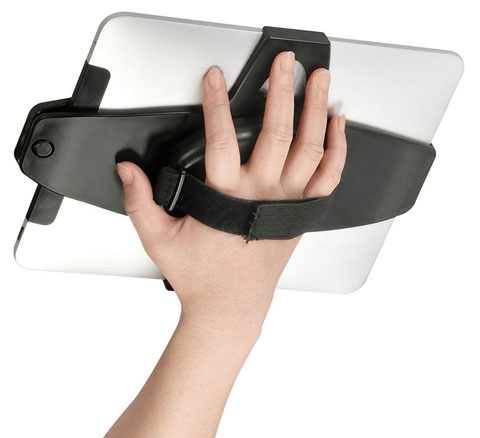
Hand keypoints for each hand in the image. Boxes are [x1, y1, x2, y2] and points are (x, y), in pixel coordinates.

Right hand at [116, 51, 346, 333]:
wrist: (231, 307)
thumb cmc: (202, 277)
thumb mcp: (159, 239)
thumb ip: (141, 201)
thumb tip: (128, 170)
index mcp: (226, 198)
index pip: (220, 138)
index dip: (216, 102)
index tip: (214, 78)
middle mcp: (261, 196)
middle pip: (276, 132)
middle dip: (280, 91)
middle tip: (283, 63)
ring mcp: (287, 204)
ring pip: (309, 149)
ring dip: (315, 110)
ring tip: (318, 81)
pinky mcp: (302, 215)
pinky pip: (328, 178)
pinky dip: (337, 150)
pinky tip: (336, 127)